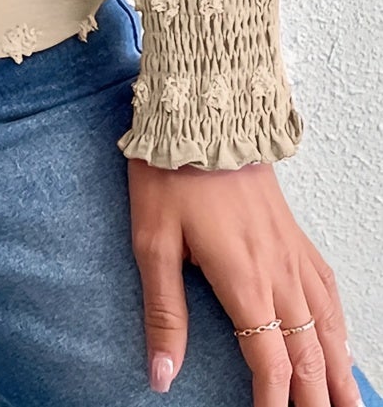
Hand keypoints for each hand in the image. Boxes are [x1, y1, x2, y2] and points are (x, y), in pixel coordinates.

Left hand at [128, 156, 361, 404]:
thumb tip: (161, 373)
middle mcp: (279, 274)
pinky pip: (329, 292)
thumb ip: (163, 313)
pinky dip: (339, 328)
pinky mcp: (295, 237)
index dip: (273, 403)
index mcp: (244, 280)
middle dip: (316, 400)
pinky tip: (340, 343)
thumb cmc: (171, 174)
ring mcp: (293, 254)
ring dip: (338, 373)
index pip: (270, 363)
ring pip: (327, 328)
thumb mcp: (152, 242)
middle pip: (308, 355)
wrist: (204, 115)